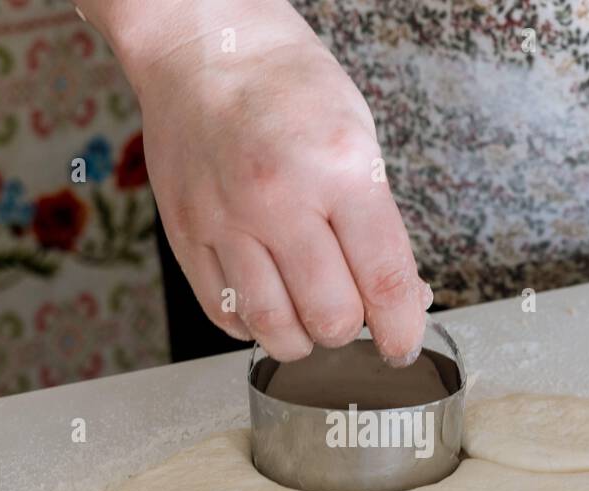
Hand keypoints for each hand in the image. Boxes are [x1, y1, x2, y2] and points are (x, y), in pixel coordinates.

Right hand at [110, 3, 430, 363]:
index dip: (402, 331)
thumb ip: (379, 224)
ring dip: (302, 338)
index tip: (403, 345)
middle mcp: (280, 199)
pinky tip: (266, 303)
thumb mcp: (360, 140)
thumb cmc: (288, 86)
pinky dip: (252, 325)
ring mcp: (225, 219)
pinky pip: (223, 313)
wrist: (205, 47)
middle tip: (351, 313)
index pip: (385, 282)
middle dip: (351, 329)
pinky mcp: (185, 233)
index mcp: (340, 169)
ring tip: (308, 318)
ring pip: (274, 328)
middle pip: (331, 318)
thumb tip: (399, 299)